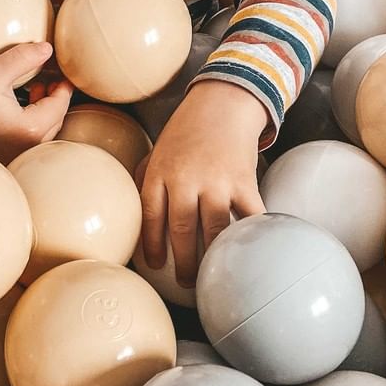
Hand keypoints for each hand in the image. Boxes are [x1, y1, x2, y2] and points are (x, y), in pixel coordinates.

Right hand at [0, 41, 73, 162]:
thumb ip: (23, 57)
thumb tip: (48, 48)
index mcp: (29, 129)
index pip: (60, 106)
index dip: (64, 87)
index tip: (62, 74)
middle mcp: (25, 147)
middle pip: (55, 121)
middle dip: (56, 100)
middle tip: (51, 80)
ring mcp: (14, 155)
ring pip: (43, 133)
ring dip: (44, 112)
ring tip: (35, 91)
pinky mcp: (3, 156)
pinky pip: (28, 140)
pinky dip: (31, 123)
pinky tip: (19, 107)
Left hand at [137, 80, 267, 288]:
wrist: (223, 103)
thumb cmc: (187, 131)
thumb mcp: (158, 151)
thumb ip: (146, 180)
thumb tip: (136, 216)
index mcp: (159, 172)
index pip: (150, 216)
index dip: (151, 245)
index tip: (155, 265)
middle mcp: (185, 178)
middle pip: (181, 230)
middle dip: (183, 262)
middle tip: (186, 282)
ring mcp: (215, 181)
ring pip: (213, 230)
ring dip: (213, 257)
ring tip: (213, 273)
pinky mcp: (242, 180)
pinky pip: (247, 217)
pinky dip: (249, 236)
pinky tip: (248, 251)